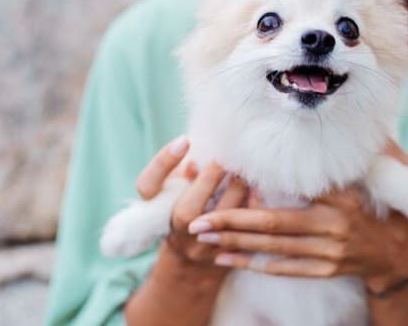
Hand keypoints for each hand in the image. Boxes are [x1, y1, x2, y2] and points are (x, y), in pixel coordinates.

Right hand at [126, 136, 247, 325]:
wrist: (194, 266)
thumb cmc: (183, 214)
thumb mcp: (174, 192)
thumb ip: (181, 176)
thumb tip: (194, 162)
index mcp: (155, 211)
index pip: (148, 184)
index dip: (164, 161)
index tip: (185, 140)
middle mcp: (175, 232)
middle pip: (188, 208)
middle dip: (213, 177)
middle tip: (230, 154)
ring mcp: (200, 247)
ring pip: (220, 218)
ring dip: (237, 188)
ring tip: (247, 168)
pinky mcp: (225, 254)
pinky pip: (243, 227)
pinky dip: (253, 205)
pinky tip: (259, 189)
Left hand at [187, 139, 407, 289]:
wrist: (400, 251)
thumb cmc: (378, 204)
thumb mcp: (367, 176)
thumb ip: (338, 162)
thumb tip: (306, 146)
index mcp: (342, 198)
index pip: (294, 191)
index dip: (259, 190)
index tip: (229, 180)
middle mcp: (334, 226)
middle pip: (274, 225)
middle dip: (232, 221)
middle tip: (198, 220)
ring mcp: (329, 253)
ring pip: (274, 249)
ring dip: (235, 243)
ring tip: (203, 238)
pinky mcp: (326, 271)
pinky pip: (285, 269)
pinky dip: (254, 264)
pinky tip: (228, 258)